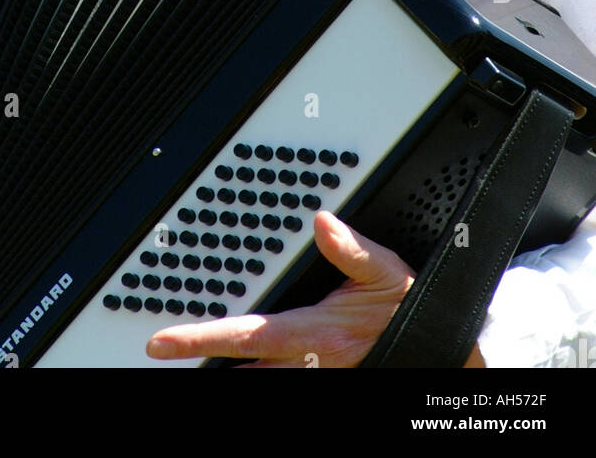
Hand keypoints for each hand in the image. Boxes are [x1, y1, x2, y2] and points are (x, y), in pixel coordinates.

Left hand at [146, 211, 483, 367]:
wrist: (445, 354)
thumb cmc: (413, 314)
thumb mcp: (386, 272)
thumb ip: (350, 248)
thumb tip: (321, 221)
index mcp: (316, 335)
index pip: (244, 336)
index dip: (198, 340)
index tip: (161, 342)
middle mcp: (308, 365)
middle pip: (239, 369)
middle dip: (205, 361)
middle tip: (170, 347)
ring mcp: (314, 381)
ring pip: (255, 381)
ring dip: (230, 369)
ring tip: (199, 354)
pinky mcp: (323, 385)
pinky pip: (278, 383)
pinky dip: (259, 372)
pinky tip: (245, 363)